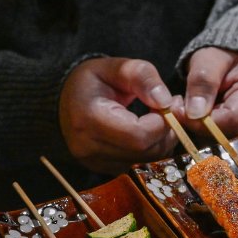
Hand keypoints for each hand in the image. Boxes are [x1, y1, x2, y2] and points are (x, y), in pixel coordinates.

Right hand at [59, 57, 178, 173]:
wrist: (66, 102)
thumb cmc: (92, 82)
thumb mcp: (115, 67)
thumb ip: (142, 77)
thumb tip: (166, 101)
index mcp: (89, 119)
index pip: (139, 135)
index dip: (162, 122)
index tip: (167, 103)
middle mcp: (90, 148)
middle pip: (145, 152)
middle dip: (166, 131)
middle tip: (170, 110)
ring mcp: (96, 163)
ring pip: (147, 162)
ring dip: (162, 141)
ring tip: (160, 118)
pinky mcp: (105, 170)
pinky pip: (141, 166)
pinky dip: (152, 150)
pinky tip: (149, 132)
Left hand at [180, 48, 237, 136]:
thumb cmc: (231, 54)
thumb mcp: (212, 57)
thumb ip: (202, 81)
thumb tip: (193, 114)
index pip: (231, 120)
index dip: (200, 121)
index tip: (179, 109)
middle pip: (231, 136)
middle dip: (202, 126)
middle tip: (183, 107)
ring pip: (231, 143)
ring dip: (208, 131)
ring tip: (200, 108)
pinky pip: (236, 143)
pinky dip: (218, 133)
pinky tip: (213, 117)